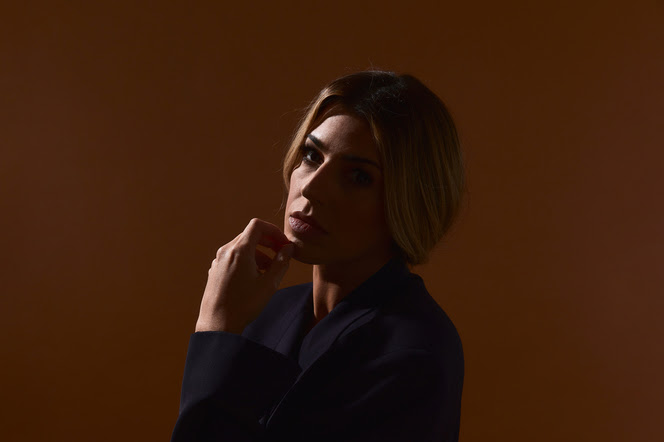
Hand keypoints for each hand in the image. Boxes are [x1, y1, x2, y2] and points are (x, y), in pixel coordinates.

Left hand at [195, 218, 294, 333]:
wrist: (217, 324)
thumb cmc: (244, 305)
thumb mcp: (269, 284)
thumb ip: (282, 262)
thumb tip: (289, 249)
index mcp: (239, 250)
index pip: (257, 226)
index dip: (274, 231)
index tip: (283, 243)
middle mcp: (226, 251)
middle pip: (250, 235)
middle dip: (268, 242)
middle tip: (281, 254)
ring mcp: (218, 260)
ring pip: (242, 247)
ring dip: (259, 253)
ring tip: (269, 270)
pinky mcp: (215, 270)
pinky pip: (233, 257)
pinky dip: (247, 260)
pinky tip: (254, 277)